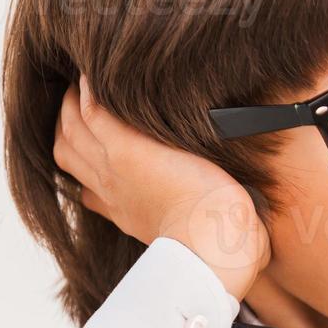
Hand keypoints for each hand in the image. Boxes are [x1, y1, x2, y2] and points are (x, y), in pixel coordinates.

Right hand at [52, 74, 269, 298]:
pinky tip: (90, 75)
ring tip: (80, 82)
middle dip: (69, 126)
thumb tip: (259, 241)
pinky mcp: (126, 151)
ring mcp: (114, 170)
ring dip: (72, 104)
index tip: (95, 150)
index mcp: (129, 214)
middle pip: (69, 153)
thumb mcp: (213, 239)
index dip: (86, 167)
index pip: (90, 189)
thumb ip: (218, 228)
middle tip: (76, 100)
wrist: (213, 252)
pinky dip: (87, 93)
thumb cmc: (223, 251)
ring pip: (72, 130)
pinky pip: (92, 112)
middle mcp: (112, 192)